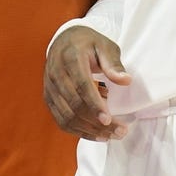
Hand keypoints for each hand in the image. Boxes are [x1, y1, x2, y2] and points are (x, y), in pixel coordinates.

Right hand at [44, 25, 130, 140]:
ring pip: (67, 117)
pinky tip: (96, 134)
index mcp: (70, 57)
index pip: (81, 84)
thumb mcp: (105, 46)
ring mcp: (50, 87)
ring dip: (89, 130)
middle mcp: (56, 73)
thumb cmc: (88, 44)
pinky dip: (78, 131)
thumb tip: (126, 80)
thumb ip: (113, 64)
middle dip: (97, 122)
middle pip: (75, 105)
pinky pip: (61, 120)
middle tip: (120, 131)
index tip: (108, 119)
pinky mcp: (49, 98)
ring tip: (111, 135)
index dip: (94, 104)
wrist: (65, 40)